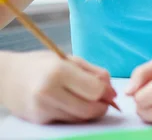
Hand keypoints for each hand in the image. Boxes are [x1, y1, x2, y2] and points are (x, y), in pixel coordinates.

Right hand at [0, 51, 115, 123]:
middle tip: (105, 100)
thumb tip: (111, 91)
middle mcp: (49, 92)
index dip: (107, 92)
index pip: (95, 90)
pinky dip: (76, 115)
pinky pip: (68, 121)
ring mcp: (43, 109)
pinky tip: (73, 104)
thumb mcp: (69, 59)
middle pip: (89, 109)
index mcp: (59, 72)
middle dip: (102, 106)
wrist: (7, 77)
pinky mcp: (40, 120)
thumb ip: (94, 73)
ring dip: (91, 112)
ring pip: (80, 119)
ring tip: (88, 100)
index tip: (109, 90)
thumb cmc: (42, 64)